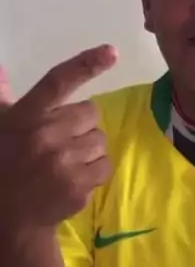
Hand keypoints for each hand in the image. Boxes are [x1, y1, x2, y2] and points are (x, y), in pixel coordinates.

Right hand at [0, 45, 116, 230]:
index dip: (86, 64)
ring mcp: (63, 161)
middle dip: (82, 124)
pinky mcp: (78, 184)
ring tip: (67, 161)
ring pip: (100, 140)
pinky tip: (75, 177)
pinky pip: (104, 165)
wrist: (11, 214)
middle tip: (64, 141)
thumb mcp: (1, 127)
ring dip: (89, 149)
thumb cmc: (6, 163)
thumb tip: (0, 69)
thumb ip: (3, 97)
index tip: (112, 52)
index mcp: (26, 116)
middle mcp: (45, 134)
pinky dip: (95, 171)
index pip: (58, 81)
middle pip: (91, 112)